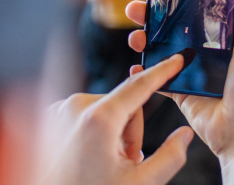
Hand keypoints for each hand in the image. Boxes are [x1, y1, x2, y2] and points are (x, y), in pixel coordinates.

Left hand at [38, 55, 193, 184]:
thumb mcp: (140, 184)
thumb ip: (170, 157)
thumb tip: (184, 136)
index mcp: (100, 119)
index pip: (140, 86)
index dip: (162, 72)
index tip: (176, 60)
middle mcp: (76, 107)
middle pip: (124, 105)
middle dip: (132, 131)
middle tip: (128, 161)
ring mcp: (60, 111)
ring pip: (104, 110)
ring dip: (112, 133)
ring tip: (106, 163)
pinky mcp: (49, 117)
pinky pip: (83, 114)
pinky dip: (92, 132)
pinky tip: (89, 156)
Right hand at [126, 0, 233, 184]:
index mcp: (230, 37)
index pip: (202, 9)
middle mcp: (213, 53)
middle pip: (177, 28)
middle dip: (154, 18)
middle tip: (135, 10)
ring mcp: (196, 73)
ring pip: (164, 52)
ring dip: (146, 43)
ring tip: (133, 39)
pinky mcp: (184, 94)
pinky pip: (160, 80)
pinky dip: (145, 74)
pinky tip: (133, 68)